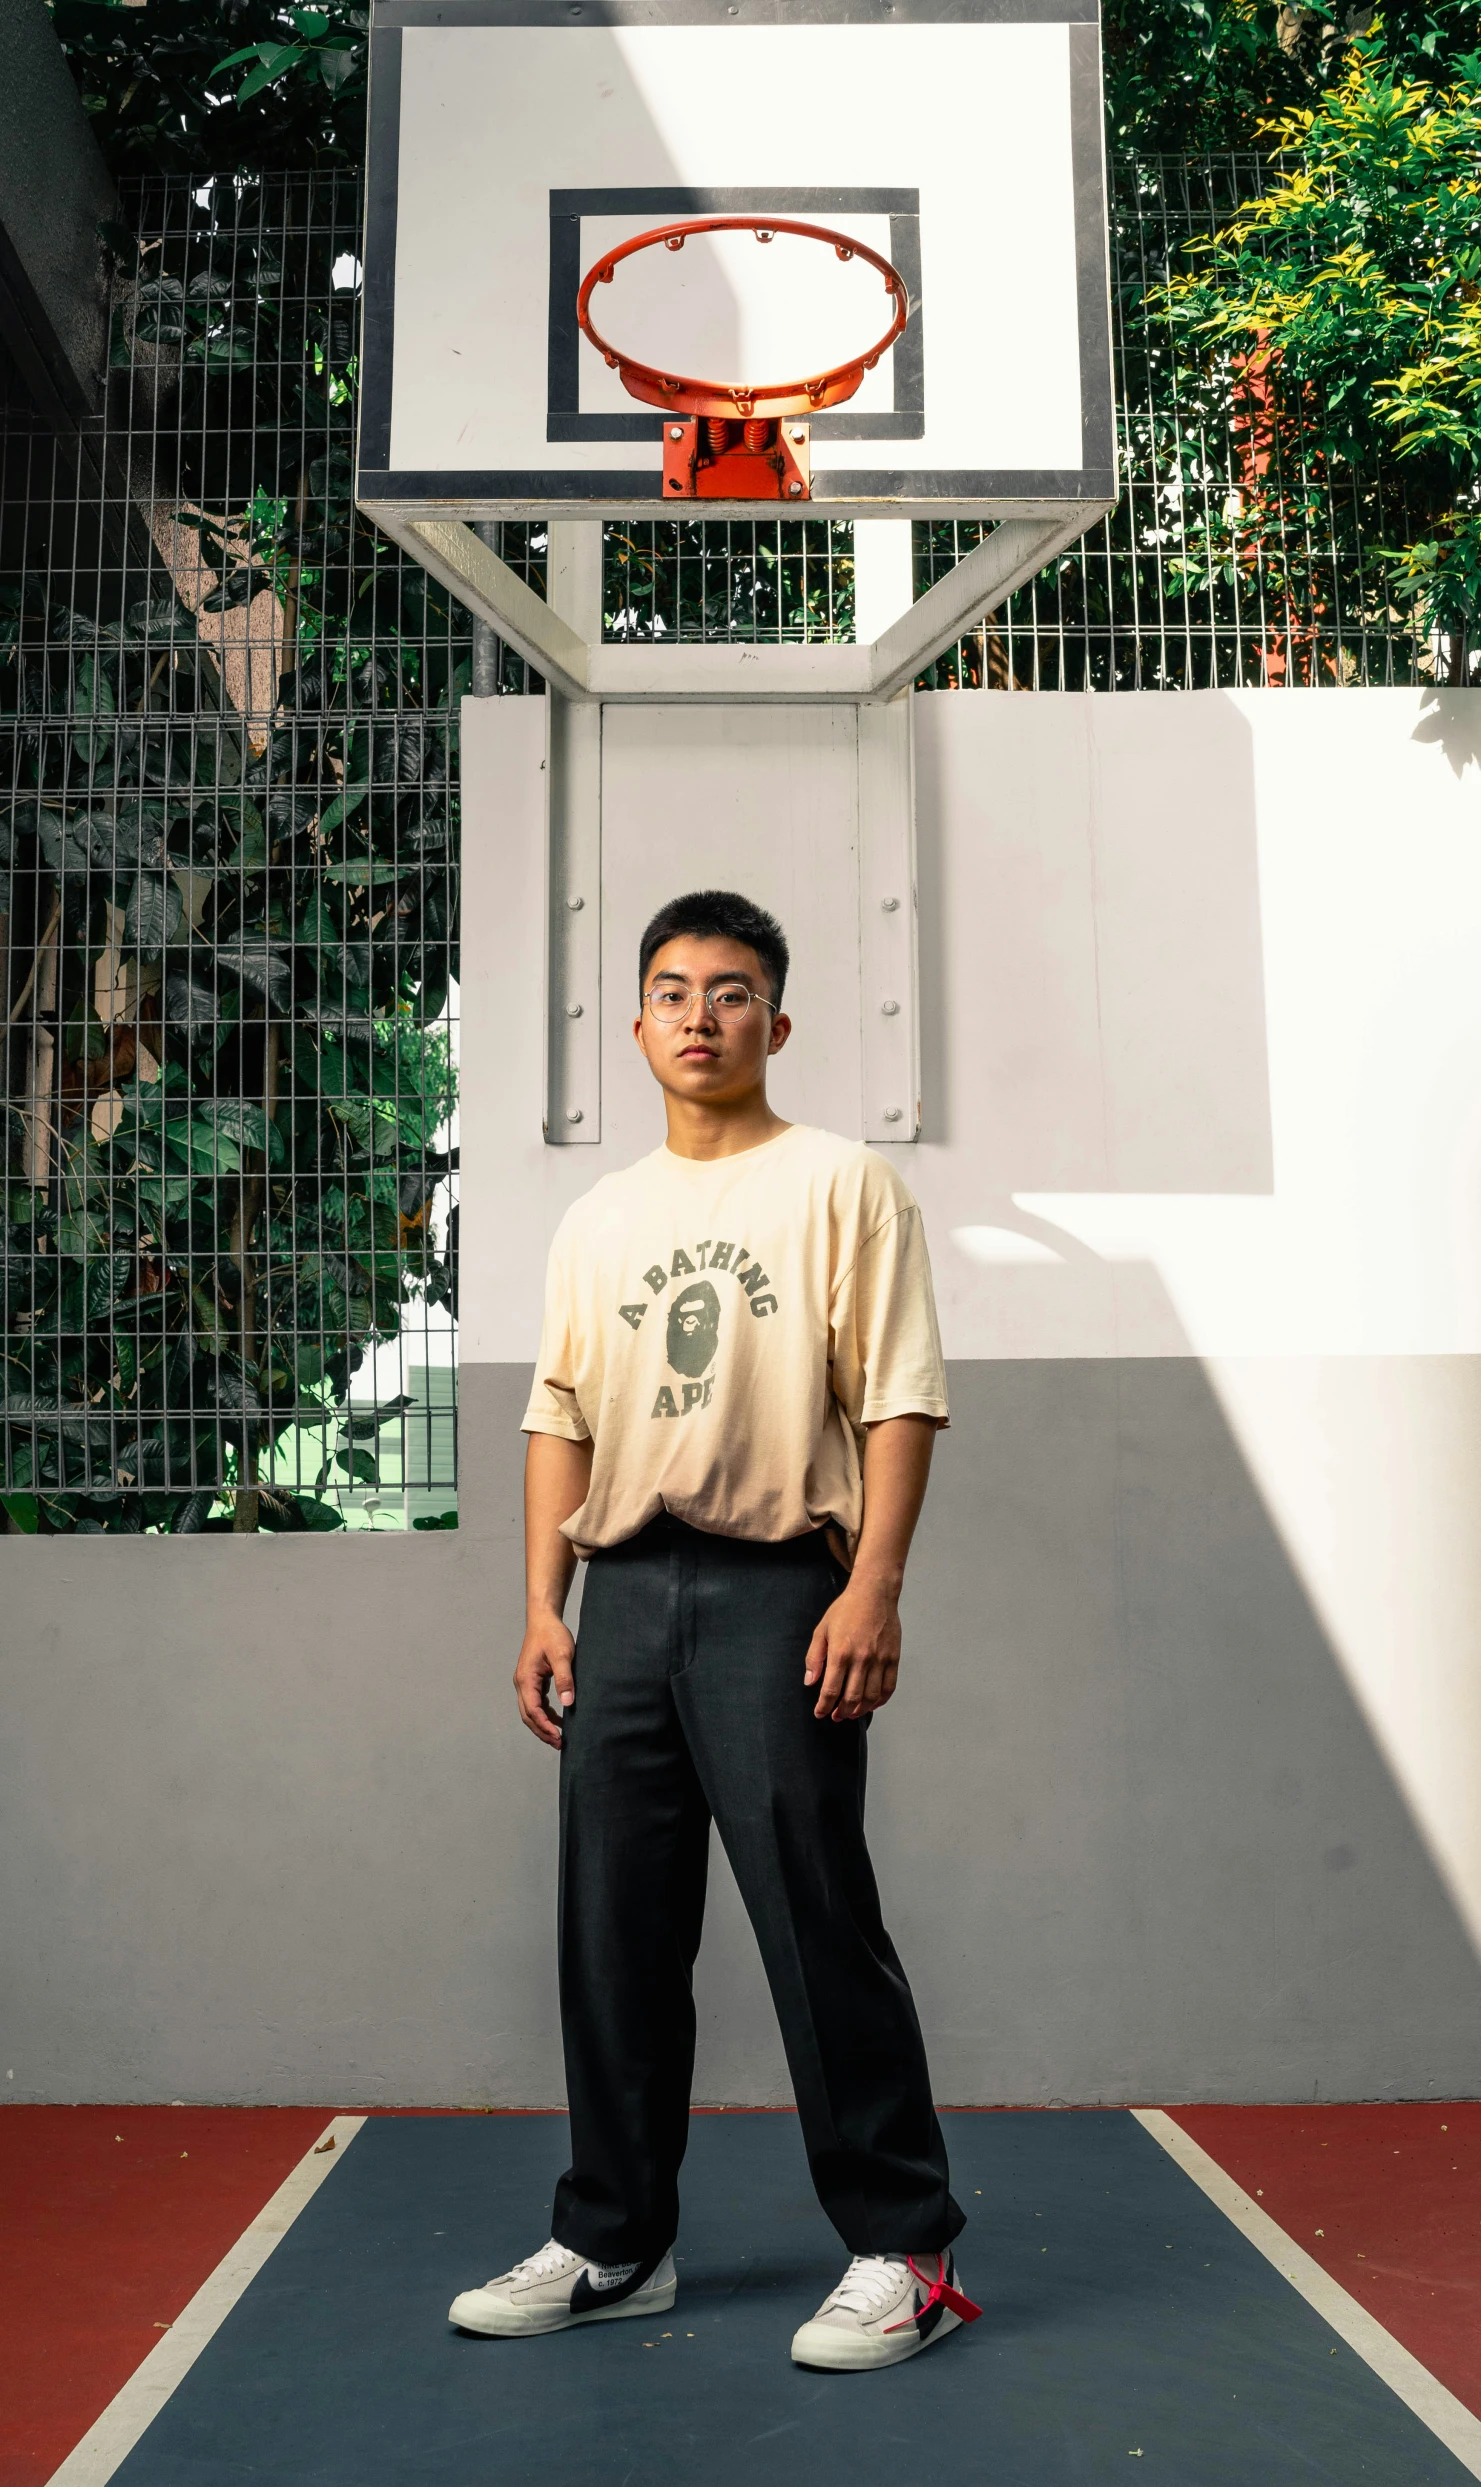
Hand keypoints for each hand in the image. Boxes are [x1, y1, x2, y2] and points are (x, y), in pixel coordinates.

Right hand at [514, 1611, 575, 1749]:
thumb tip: (568, 1703)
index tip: (558, 1737)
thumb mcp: (563, 1655)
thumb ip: (565, 1679)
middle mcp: (521, 1683)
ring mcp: (525, 1682)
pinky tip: (558, 1719)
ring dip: (543, 1725)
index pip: (532, 1710)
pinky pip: (536, 1702)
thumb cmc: (552, 1634)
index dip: (544, 1726)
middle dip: (542, 1731)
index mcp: (526, 1679)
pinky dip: (545, 1714)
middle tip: (559, 1744)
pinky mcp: (532, 1680)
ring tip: (559, 1737)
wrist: (544, 1619)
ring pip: (530, 1711)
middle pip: (528, 1715)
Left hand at [804, 1575, 901, 1721]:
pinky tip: (872, 1704)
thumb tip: (810, 1682)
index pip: (831, 1690)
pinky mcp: (893, 1658)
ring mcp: (880, 1660)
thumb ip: (815, 1657)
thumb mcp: (822, 1629)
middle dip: (841, 1713)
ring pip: (871, 1697)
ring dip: (860, 1711)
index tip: (820, 1713)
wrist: (874, 1594)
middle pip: (851, 1698)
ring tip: (851, 1713)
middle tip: (835, 1716)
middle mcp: (861, 1659)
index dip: (824, 1706)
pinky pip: (889, 1687)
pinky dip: (880, 1701)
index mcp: (840, 1653)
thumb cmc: (846, 1610)